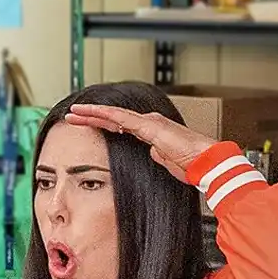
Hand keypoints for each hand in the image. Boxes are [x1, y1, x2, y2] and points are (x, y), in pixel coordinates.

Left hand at [65, 104, 214, 182]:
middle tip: (72, 116)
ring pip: (113, 115)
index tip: (86, 126)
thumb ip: (157, 158)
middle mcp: (148, 123)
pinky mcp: (149, 126)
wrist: (205, 162)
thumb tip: (151, 156)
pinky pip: (122, 118)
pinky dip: (105, 115)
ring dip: (92, 113)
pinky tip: (91, 113)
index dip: (102, 125)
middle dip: (91, 117)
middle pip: (113, 118)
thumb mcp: (167, 164)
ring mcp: (148, 122)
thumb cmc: (190, 166)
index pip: (120, 127)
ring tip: (74, 113)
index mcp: (151, 132)